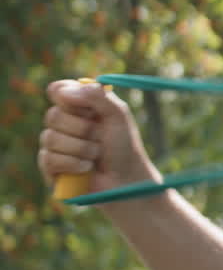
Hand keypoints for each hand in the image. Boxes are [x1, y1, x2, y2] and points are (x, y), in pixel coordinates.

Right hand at [38, 80, 159, 199]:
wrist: (126, 179)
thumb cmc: (124, 146)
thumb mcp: (118, 115)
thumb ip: (98, 96)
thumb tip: (66, 91)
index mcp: (78, 106)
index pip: (57, 90)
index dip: (68, 97)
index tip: (89, 109)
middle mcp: (62, 123)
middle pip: (53, 115)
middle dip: (83, 129)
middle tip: (100, 137)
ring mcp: (53, 144)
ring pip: (50, 138)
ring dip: (82, 148)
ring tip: (97, 155)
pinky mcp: (49, 166)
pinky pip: (49, 159)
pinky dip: (74, 164)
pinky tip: (87, 168)